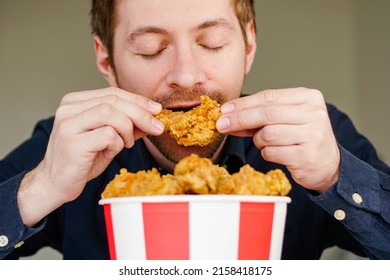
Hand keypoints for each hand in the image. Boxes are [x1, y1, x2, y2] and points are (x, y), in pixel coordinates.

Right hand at [37, 87, 163, 202]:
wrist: (56, 183)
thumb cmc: (82, 160)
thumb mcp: (107, 138)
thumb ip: (126, 125)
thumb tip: (152, 118)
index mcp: (75, 102)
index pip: (112, 93)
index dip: (137, 100)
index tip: (157, 110)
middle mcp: (68, 108)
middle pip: (113, 100)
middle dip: (141, 113)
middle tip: (157, 127)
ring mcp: (68, 124)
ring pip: (110, 113)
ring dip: (127, 129)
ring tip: (127, 143)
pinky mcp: (72, 142)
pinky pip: (107, 135)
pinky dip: (117, 143)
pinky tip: (112, 151)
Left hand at [216, 88, 339, 191]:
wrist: (328, 164)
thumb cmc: (301, 137)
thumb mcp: (286, 119)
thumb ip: (261, 115)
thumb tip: (227, 116)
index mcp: (308, 97)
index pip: (269, 97)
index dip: (243, 104)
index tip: (224, 110)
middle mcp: (313, 113)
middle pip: (266, 114)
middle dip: (239, 119)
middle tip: (221, 125)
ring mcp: (312, 135)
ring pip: (267, 134)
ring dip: (258, 140)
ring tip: (265, 143)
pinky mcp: (306, 156)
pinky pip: (272, 152)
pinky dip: (267, 153)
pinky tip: (275, 153)